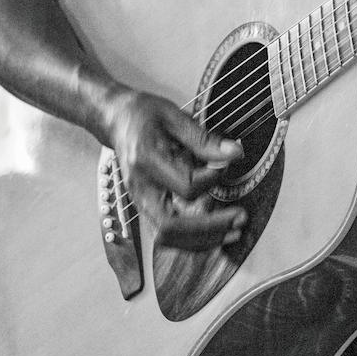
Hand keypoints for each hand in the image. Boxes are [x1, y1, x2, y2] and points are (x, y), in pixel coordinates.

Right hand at [102, 87, 244, 250]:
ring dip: (203, 240)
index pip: (186, 186)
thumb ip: (205, 139)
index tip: (227, 164)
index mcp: (146, 160)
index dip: (213, 180)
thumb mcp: (174, 116)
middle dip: (209, 228)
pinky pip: (166, 234)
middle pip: (171, 226)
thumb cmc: (143, 115)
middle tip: (239, 219)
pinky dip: (192, 239)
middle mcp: (140, 187)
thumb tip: (235, 153)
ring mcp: (139, 201)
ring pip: (167, 238)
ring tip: (233, 232)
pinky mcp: (144, 207)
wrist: (117, 120)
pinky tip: (215, 232)